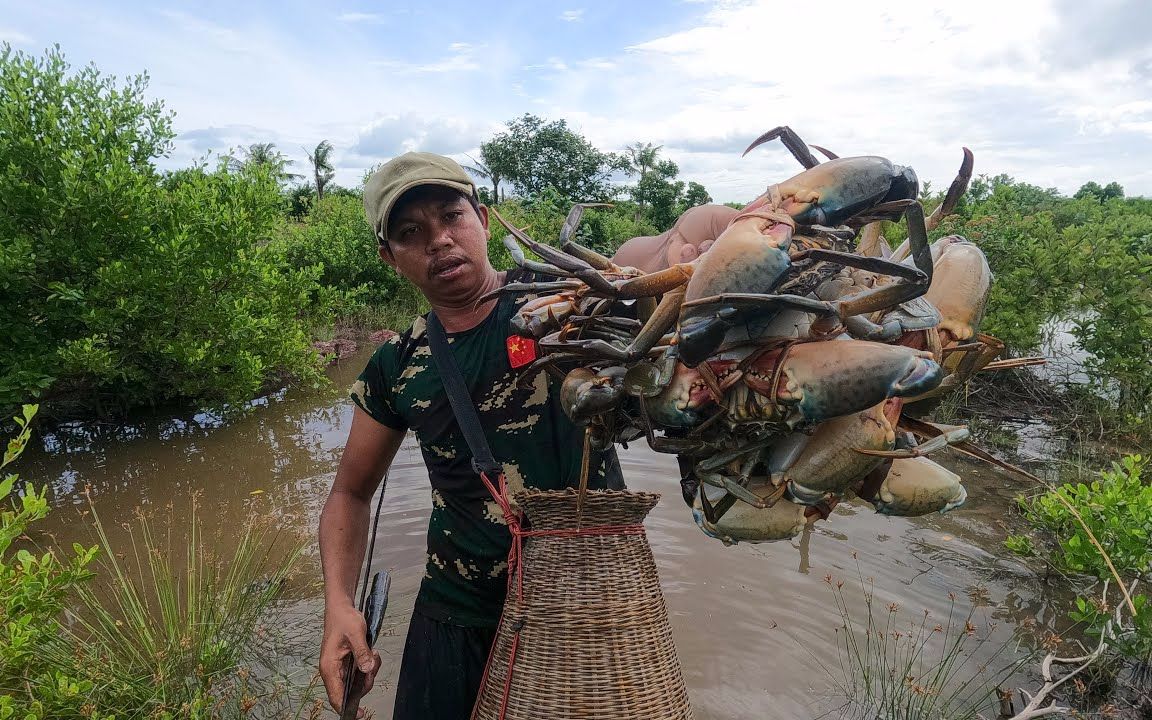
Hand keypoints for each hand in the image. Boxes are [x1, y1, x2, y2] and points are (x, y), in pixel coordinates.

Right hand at [320, 600, 381, 717]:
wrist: (341, 607)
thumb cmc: (344, 619)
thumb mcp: (356, 633)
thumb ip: (362, 652)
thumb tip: (367, 670)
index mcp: (329, 667)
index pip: (336, 696)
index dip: (347, 707)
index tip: (361, 714)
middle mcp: (332, 670)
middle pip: (350, 691)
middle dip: (366, 681)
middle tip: (374, 663)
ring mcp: (340, 667)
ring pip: (357, 681)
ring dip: (369, 672)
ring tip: (373, 654)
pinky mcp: (346, 663)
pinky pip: (360, 672)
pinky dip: (368, 666)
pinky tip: (372, 653)